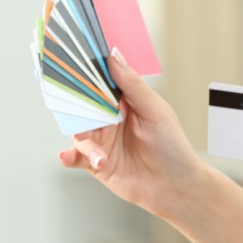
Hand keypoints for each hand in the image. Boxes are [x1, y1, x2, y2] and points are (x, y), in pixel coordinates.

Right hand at [58, 48, 206, 219]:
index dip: (85, 74)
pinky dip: (69, 156)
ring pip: (78, 132)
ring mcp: (101, 141)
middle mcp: (109, 119)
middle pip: (83, 107)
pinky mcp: (96, 163)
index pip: (99, 83)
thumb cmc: (172, 146)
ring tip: (98, 152)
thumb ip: (132, 85)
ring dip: (84, 140)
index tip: (70, 64)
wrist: (176, 186)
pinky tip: (67, 156)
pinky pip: (76, 157)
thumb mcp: (155, 110)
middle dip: (76, 107)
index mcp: (123, 102)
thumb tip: (113, 56)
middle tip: (74, 109)